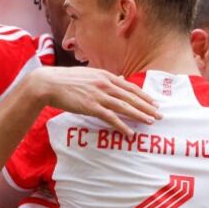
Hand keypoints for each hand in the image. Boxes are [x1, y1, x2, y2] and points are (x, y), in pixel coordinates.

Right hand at [29, 67, 159, 135]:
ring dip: (139, 115)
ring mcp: (99, 95)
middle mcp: (105, 84)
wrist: (48, 83)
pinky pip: (110, 118)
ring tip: (150, 122)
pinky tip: (129, 133)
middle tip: (159, 114)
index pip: (129, 87)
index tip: (154, 102)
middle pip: (131, 97)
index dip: (143, 96)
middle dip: (147, 106)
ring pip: (124, 107)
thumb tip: (119, 78)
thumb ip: (105, 78)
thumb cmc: (66, 80)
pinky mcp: (91, 106)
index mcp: (105, 75)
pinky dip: (122, 126)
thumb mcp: (89, 74)